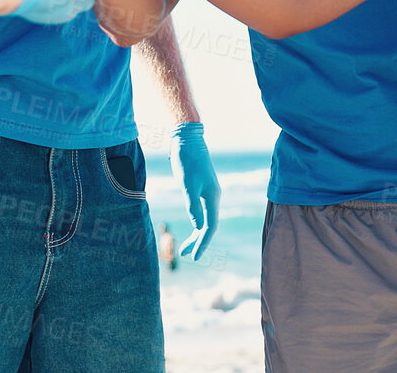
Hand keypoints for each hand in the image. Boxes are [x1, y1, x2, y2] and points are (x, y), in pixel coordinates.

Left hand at [170, 122, 219, 259]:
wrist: (187, 140)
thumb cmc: (187, 161)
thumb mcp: (187, 184)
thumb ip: (193, 206)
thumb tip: (198, 227)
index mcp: (212, 197)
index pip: (210, 226)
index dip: (203, 242)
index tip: (194, 257)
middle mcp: (213, 196)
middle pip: (208, 225)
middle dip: (198, 241)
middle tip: (185, 255)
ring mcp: (207, 192)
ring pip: (205, 219)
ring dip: (196, 233)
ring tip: (183, 248)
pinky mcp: (200, 188)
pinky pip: (200, 210)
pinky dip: (195, 221)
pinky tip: (190, 228)